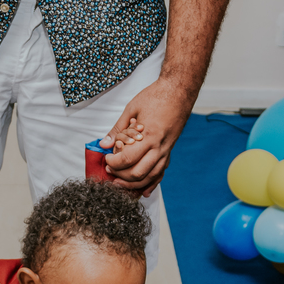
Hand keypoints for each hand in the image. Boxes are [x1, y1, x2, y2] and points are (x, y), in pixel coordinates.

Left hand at [100, 77, 194, 196]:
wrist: (179, 91)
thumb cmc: (156, 97)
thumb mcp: (131, 109)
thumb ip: (117, 129)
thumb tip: (104, 144)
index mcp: (148, 136)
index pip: (127, 159)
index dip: (114, 162)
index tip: (107, 159)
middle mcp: (159, 147)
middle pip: (138, 172)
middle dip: (120, 175)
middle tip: (110, 170)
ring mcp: (166, 151)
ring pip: (149, 177)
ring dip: (133, 183)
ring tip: (119, 183)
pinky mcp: (169, 151)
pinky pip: (161, 173)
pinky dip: (151, 184)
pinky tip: (143, 191)